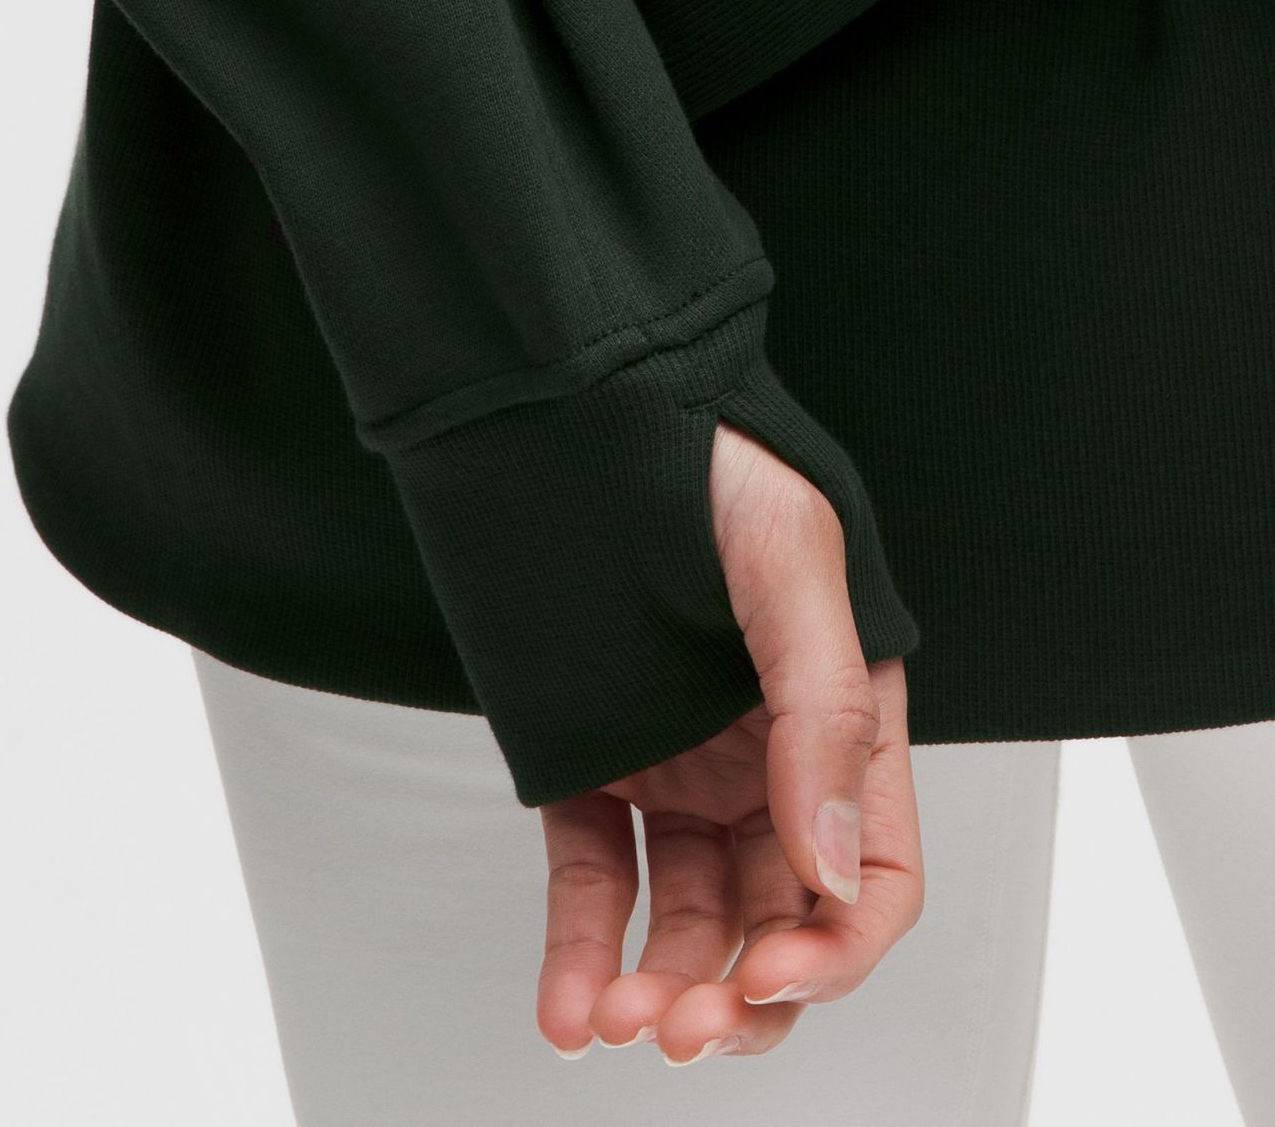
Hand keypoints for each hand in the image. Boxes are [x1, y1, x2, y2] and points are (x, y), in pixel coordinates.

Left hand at [537, 422, 923, 1062]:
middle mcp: (767, 764)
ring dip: (657, 982)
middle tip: (682, 1024)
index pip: (868, 875)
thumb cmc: (716, 464)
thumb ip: (821, 711)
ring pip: (684, 915)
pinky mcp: (592, 763)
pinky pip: (593, 872)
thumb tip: (830, 863)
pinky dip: (580, 945)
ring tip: (614, 1016)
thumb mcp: (794, 566)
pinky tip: (567, 1005)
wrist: (588, 411)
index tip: (774, 970)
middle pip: (776, 920)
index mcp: (840, 725)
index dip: (835, 946)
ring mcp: (679, 771)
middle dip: (737, 989)